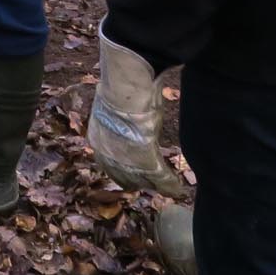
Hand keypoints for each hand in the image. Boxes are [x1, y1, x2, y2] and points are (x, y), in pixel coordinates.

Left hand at [88, 30, 187, 195]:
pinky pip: (159, 178)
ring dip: (156, 184)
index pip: (110, 163)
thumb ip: (122, 114)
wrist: (127, 86)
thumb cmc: (123, 86)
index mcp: (97, 138)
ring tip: (170, 188)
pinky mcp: (143, 162)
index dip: (124, 170)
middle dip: (139, 181)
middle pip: (124, 176)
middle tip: (154, 185)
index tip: (135, 173)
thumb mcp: (119, 104)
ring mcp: (123, 160)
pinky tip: (178, 188)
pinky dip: (169, 184)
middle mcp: (106, 154)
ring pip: (142, 179)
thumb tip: (128, 104)